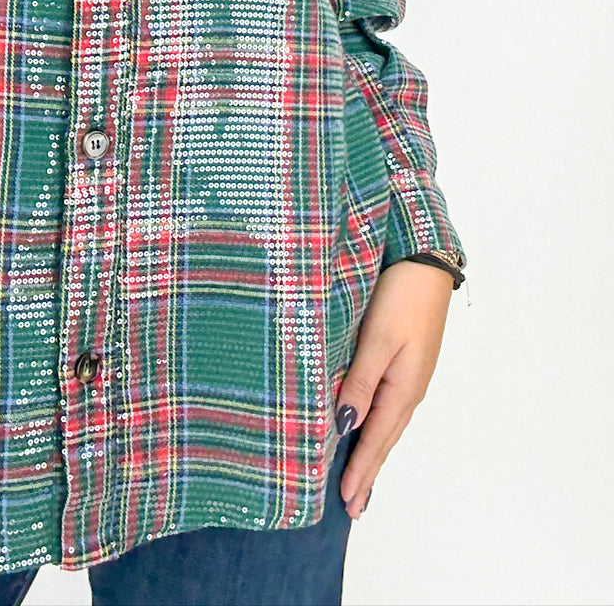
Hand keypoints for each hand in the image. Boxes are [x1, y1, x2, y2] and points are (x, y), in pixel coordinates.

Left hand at [334, 260, 453, 520]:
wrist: (426, 264)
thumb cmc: (400, 297)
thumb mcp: (377, 339)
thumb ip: (360, 381)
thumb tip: (345, 424)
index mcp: (402, 388)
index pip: (375, 440)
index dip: (360, 471)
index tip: (345, 502)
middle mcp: (408, 389)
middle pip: (384, 439)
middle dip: (367, 473)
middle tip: (353, 507)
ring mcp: (408, 376)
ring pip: (386, 424)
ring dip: (372, 453)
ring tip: (360, 480)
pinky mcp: (404, 361)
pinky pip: (388, 405)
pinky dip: (377, 427)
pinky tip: (368, 429)